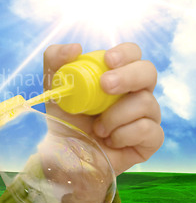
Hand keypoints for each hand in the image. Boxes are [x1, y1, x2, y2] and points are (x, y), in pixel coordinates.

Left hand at [43, 43, 163, 175]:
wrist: (64, 154)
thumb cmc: (64, 118)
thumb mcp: (54, 87)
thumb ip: (55, 60)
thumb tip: (75, 48)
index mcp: (116, 75)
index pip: (133, 54)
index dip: (126, 53)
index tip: (108, 60)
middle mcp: (135, 92)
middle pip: (149, 72)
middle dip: (128, 76)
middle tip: (105, 86)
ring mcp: (146, 115)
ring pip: (146, 103)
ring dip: (115, 115)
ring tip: (97, 128)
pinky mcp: (150, 140)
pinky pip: (149, 130)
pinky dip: (124, 135)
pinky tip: (109, 141)